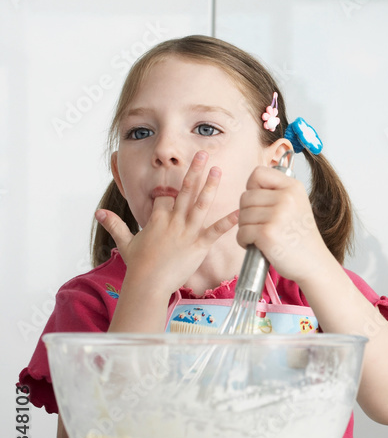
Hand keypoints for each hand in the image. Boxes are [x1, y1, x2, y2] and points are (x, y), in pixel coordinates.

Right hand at [96, 151, 237, 293]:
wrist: (148, 283)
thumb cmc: (138, 266)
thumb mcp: (125, 243)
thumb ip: (114, 225)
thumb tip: (97, 213)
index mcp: (156, 218)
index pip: (165, 195)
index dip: (169, 188)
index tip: (177, 179)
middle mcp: (173, 221)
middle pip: (184, 190)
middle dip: (194, 171)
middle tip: (203, 154)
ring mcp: (187, 231)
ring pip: (200, 203)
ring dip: (210, 185)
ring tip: (218, 170)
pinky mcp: (199, 244)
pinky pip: (216, 230)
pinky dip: (228, 221)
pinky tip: (240, 211)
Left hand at [236, 165, 329, 282]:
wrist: (314, 263)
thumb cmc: (301, 237)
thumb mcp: (297, 205)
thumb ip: (276, 192)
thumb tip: (250, 187)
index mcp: (294, 187)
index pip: (258, 173)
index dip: (253, 188)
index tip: (261, 203)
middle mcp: (287, 198)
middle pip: (245, 196)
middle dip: (247, 213)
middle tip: (261, 225)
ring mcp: (277, 215)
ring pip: (242, 216)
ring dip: (246, 229)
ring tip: (261, 237)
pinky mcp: (267, 234)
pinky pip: (242, 232)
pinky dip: (244, 242)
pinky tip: (258, 246)